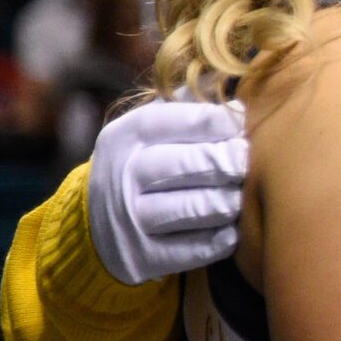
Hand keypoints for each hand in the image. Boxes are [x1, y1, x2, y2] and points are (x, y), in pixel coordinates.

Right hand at [88, 97, 249, 284]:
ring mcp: (131, 220)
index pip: (182, 119)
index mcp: (125, 136)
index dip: (222, 122)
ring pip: (204, 207)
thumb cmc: (144, 163)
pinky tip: (229, 227)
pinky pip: (202, 247)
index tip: (241, 126)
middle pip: (198, 164)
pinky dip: (226, 236)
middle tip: (245, 164)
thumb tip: (230, 83)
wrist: (95, 226)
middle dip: (234, 162)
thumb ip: (187, 103)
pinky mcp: (144, 258)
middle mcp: (123, 176)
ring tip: (237, 195)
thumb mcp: (149, 129)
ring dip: (233, 201)